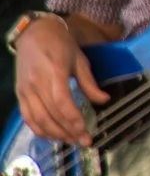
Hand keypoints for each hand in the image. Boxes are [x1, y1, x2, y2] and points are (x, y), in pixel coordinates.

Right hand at [12, 15, 104, 146]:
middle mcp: (36, 84)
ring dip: (55, 134)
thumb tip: (104, 100)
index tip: (86, 132)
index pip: (62, 103)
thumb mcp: (80, 59)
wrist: (34, 34)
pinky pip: (27, 117)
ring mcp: (25, 91)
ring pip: (38, 120)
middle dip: (68, 132)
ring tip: (71, 141)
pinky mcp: (19, 95)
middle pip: (51, 115)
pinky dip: (39, 130)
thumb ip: (90, 82)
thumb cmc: (61, 45)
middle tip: (84, 142)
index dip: (73, 120)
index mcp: (54, 73)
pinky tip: (52, 136)